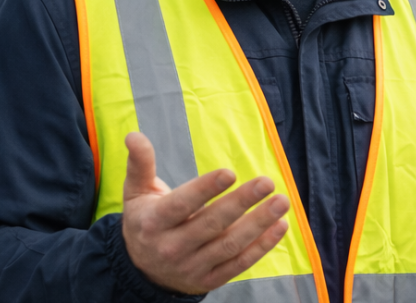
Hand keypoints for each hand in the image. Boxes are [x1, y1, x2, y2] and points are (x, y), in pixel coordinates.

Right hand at [120, 132, 290, 294]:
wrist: (142, 271)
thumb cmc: (145, 221)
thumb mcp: (136, 193)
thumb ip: (140, 165)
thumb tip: (134, 135)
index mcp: (153, 222)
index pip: (182, 205)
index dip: (205, 189)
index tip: (230, 173)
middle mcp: (172, 247)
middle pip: (211, 224)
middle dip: (241, 202)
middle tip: (266, 182)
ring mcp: (192, 267)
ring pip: (230, 245)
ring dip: (259, 224)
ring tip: (281, 201)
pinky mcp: (209, 280)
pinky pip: (239, 264)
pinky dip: (262, 247)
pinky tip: (279, 226)